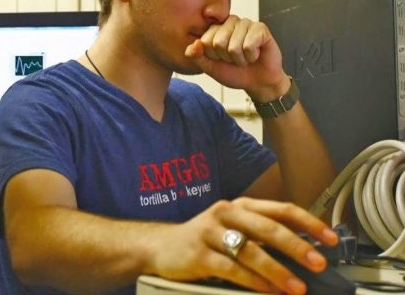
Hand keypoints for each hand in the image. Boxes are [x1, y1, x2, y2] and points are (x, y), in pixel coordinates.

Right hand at [148, 197, 337, 293]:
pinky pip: (230, 268)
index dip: (308, 222)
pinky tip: (268, 291)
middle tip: (318, 263)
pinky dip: (252, 281)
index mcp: (240, 206)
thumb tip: (306, 255)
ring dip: (277, 270)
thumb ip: (263, 238)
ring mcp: (210, 232)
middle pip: (267, 227)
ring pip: (249, 249)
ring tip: (297, 287)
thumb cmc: (207, 241)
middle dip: (296, 246)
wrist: (163, 247)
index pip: (280, 209)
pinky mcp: (198, 253)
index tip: (331, 238)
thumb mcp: (234, 231)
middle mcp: (226, 213)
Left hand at [184, 15, 286, 97]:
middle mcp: (230, 22)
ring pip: (234, 46)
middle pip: (219, 43)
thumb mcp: (209, 67)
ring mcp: (246, 23)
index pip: (205, 41)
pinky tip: (256, 54)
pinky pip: (249, 45)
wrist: (258, 83)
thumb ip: (196, 56)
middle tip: (235, 58)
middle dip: (227, 58)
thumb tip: (196, 44)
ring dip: (240, 59)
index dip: (214, 56)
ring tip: (246, 57)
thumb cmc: (234, 72)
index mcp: (215, 28)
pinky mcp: (260, 29)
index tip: (222, 58)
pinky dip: (251, 56)